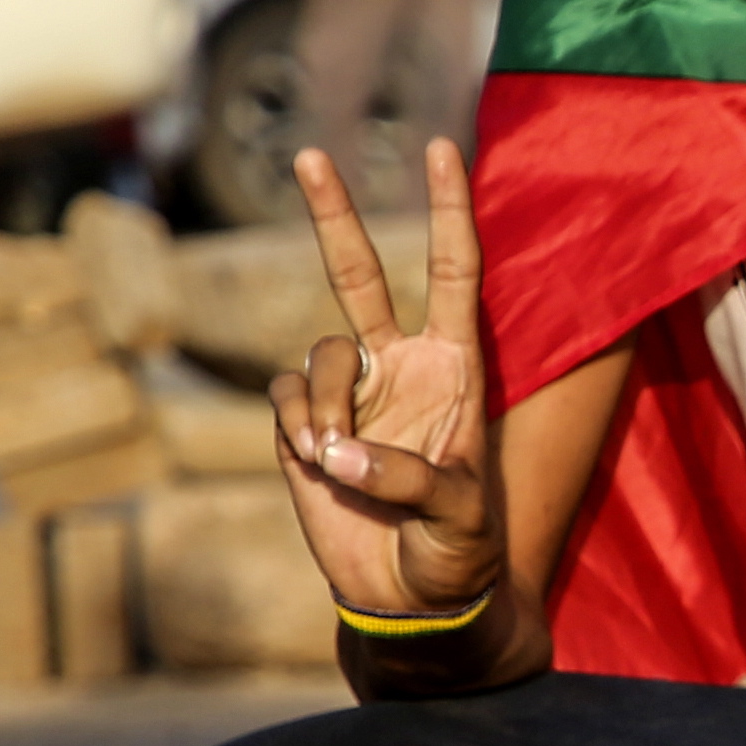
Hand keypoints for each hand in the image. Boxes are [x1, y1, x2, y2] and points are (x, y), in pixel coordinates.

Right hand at [269, 133, 498, 622]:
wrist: (409, 598)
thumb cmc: (457, 553)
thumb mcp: (459, 517)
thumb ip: (407, 478)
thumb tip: (336, 451)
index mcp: (456, 369)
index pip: (453, 272)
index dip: (448, 209)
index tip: (443, 147)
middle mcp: (400, 368)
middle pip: (359, 273)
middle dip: (333, 213)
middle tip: (311, 153)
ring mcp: (348, 394)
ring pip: (316, 355)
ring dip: (326, 405)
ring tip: (341, 462)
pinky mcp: (302, 425)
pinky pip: (286, 397)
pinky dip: (300, 428)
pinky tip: (321, 468)